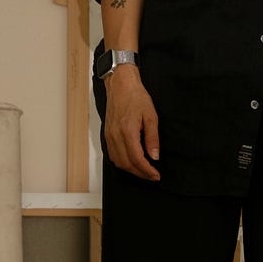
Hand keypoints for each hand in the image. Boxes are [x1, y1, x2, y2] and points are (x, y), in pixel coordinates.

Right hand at [104, 66, 159, 180]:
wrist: (121, 85)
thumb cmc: (136, 97)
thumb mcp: (151, 116)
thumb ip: (153, 138)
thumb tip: (155, 156)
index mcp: (127, 131)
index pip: (137, 159)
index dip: (147, 171)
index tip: (155, 175)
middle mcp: (116, 136)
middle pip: (126, 164)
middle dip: (140, 173)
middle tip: (151, 175)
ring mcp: (109, 136)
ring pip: (118, 161)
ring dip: (130, 170)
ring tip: (143, 170)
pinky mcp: (106, 134)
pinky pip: (112, 154)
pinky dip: (121, 162)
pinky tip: (131, 161)